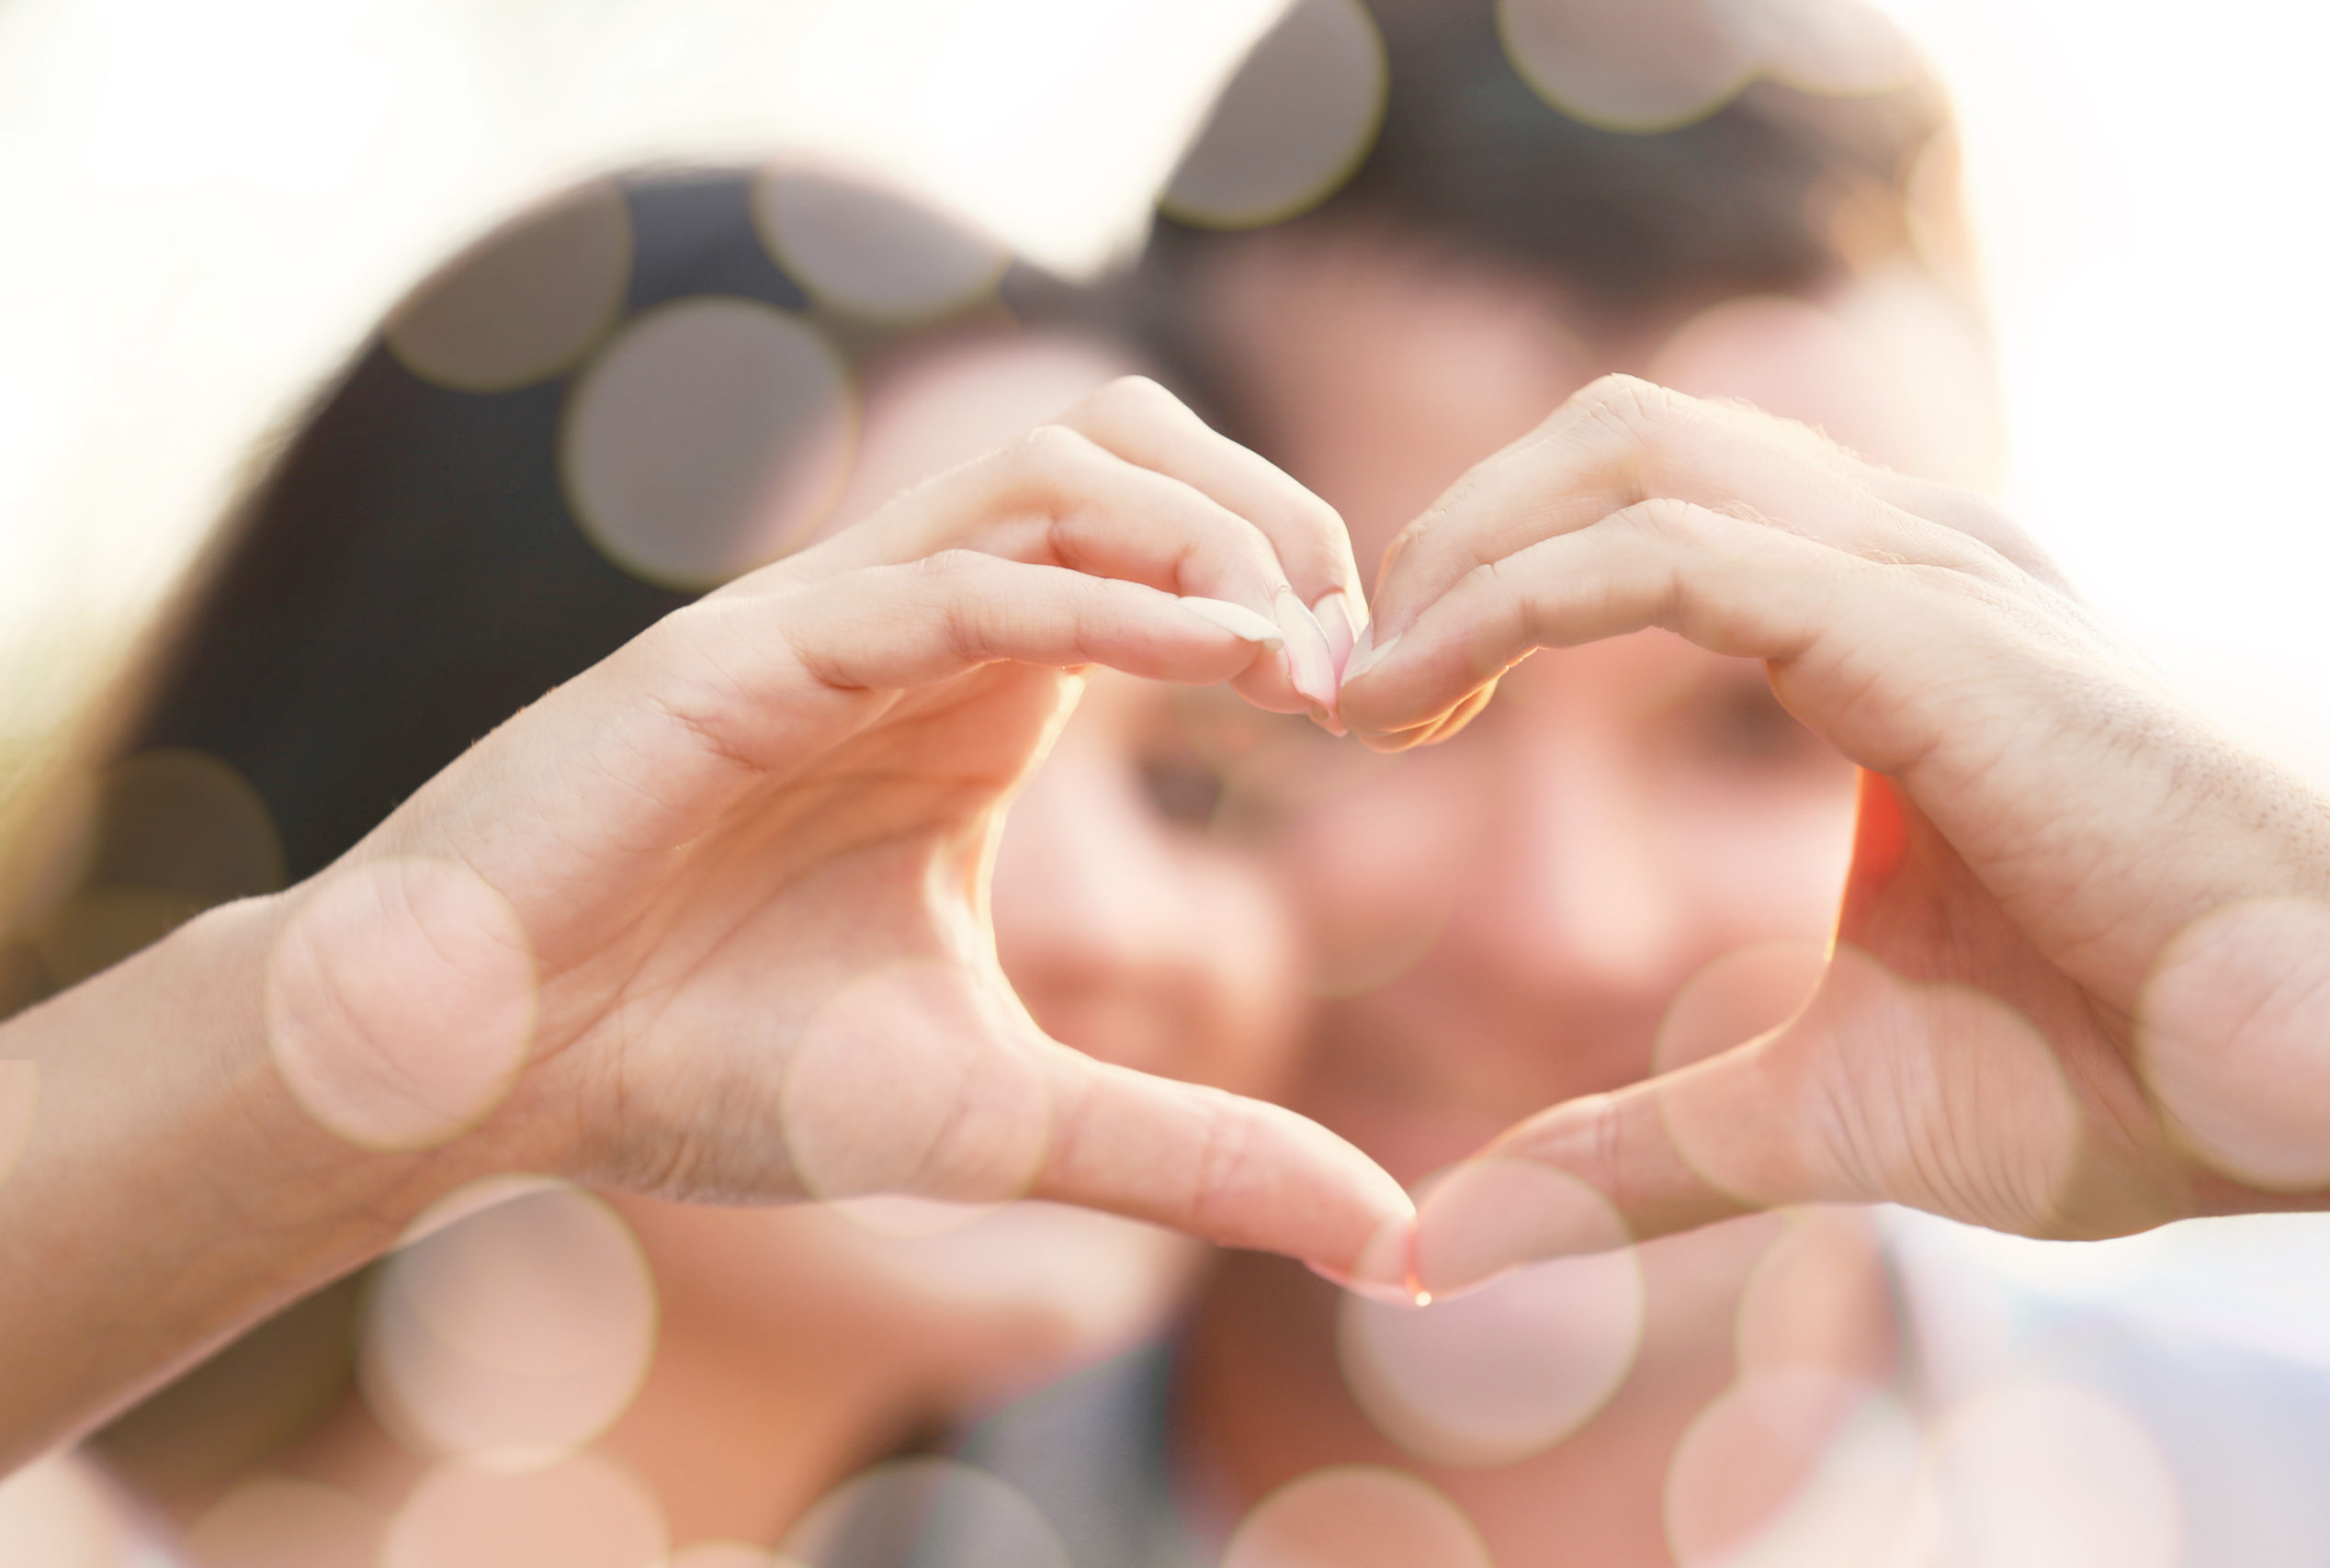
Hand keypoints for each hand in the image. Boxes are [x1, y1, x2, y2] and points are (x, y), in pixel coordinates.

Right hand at [271, 376, 1401, 1271]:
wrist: (473, 1074)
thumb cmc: (706, 1071)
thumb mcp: (1000, 1116)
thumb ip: (1191, 1150)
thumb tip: (1388, 1235)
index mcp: (974, 698)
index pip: (1167, 551)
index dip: (1295, 594)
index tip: (1386, 708)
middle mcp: (912, 628)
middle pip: (1131, 452)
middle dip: (1278, 519)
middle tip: (1365, 658)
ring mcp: (828, 620)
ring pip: (1054, 471)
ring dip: (1211, 532)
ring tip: (1308, 658)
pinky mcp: (748, 653)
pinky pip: (955, 579)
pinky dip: (1106, 600)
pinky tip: (1230, 657)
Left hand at [1336, 375, 2329, 1292]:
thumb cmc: (2131, 1068)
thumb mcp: (1818, 1107)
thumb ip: (1633, 1149)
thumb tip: (1451, 1238)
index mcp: (1884, 625)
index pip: (1632, 512)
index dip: (1477, 585)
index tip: (1368, 713)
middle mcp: (1901, 554)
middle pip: (1605, 440)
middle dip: (1444, 540)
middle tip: (1337, 687)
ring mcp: (1921, 566)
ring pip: (1618, 458)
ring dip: (1454, 556)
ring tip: (1355, 696)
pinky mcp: (1923, 626)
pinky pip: (1660, 556)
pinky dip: (1507, 605)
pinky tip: (1412, 703)